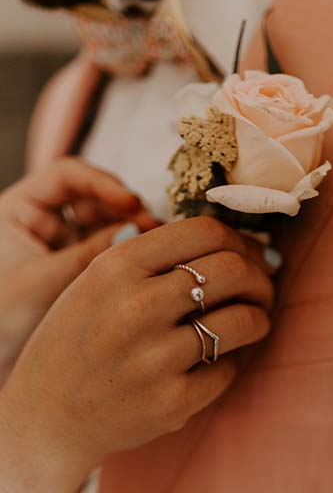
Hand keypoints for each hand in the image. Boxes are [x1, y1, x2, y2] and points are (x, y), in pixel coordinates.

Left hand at [0, 158, 156, 377]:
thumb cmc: (2, 317)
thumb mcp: (46, 281)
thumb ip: (90, 255)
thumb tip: (139, 233)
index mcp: (18, 210)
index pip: (66, 176)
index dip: (102, 184)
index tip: (131, 202)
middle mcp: (41, 222)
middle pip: (93, 198)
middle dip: (125, 210)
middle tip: (153, 229)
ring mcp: (62, 245)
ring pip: (106, 224)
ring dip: (132, 232)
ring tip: (157, 248)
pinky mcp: (79, 269)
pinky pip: (109, 253)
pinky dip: (128, 256)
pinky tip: (149, 264)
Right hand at [1, 216, 277, 479]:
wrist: (47, 416)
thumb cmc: (80, 342)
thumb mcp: (95, 284)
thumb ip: (152, 258)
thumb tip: (231, 243)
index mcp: (117, 267)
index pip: (207, 231)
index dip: (240, 241)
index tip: (249, 256)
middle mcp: (136, 308)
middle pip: (234, 270)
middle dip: (260, 278)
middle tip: (263, 289)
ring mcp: (155, 358)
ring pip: (244, 320)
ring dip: (259, 318)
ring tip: (253, 322)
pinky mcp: (172, 402)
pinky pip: (229, 369)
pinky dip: (231, 363)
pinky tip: (216, 362)